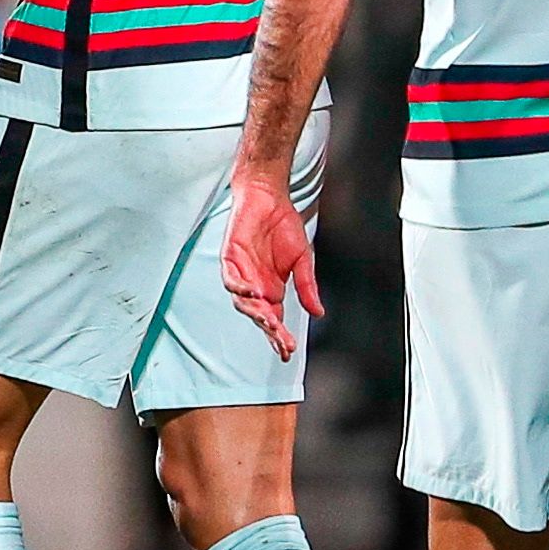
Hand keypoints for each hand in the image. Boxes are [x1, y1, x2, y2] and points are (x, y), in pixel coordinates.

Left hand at [221, 171, 321, 358]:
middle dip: (271, 331)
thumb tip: (318, 312)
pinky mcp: (230, 258)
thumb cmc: (284, 227)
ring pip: (243, 302)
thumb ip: (307, 286)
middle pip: (260, 316)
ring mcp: (241, 273)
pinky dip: (241, 287)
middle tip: (283, 343)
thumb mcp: (302, 260)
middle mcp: (255, 286)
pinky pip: (231, 278)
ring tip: (270, 323)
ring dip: (256, 313)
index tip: (289, 351)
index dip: (280, 336)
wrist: (269, 198)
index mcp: (272, 290)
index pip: (274, 320)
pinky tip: (254, 294)